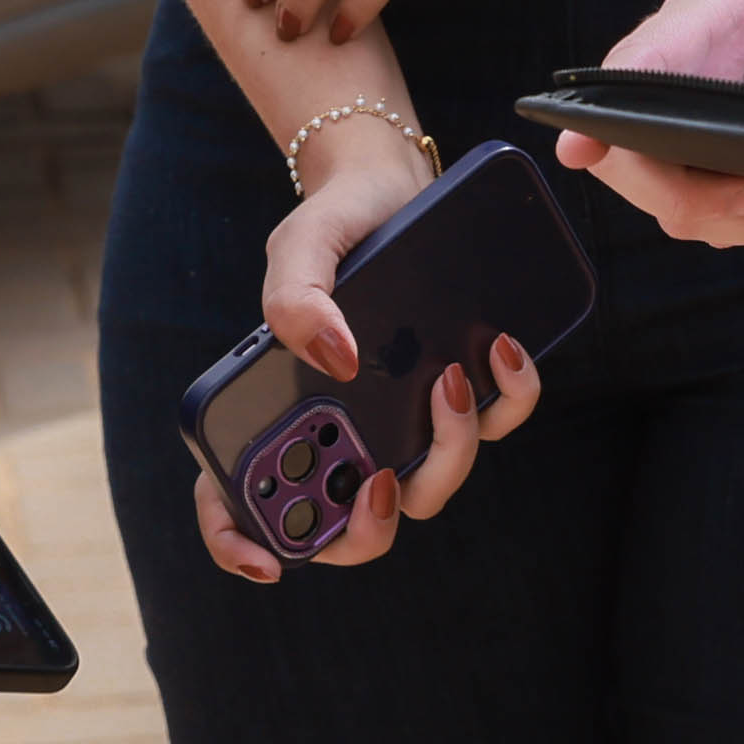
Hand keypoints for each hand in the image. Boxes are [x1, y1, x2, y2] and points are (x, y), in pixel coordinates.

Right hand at [185, 118, 542, 583]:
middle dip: (367, 525)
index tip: (268, 562)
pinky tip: (504, 351)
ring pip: (427, 488)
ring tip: (452, 380)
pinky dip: (507, 401)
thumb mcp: (299, 245)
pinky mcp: (459, 397)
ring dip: (447, 453)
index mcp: (279, 409)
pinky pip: (491, 426)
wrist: (393, 181)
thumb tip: (335, 361)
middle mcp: (341, 429)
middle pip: (345, 522)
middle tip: (381, 482)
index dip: (241, 546)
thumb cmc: (333, 223)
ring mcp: (402, 421)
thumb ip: (295, 296)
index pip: (236, 502)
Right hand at [551, 0, 743, 248]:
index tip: (580, 150)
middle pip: (636, 159)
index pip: (631, 71)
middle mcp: (676, 80)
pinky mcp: (715, 161)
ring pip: (678, 203)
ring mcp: (689, 128)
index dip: (599, 118)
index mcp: (697, 22)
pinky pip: (717, 213)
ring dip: (743, 222)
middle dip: (686, 197)